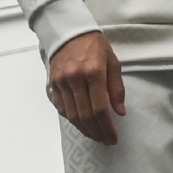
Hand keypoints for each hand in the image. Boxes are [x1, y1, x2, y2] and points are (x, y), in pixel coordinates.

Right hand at [47, 29, 126, 144]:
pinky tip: (82, 124)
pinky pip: (62, 108)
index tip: (113, 138)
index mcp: (93, 72)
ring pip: (72, 115)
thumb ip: (116, 88)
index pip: (100, 108)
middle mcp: (75, 78)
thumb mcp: (112, 62)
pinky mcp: (53, 84)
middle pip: (85, 115)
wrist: (68, 32)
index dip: (107, 127)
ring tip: (95, 135)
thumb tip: (120, 112)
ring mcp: (61, 82)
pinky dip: (72, 119)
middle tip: (106, 141)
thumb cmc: (94, 46)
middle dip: (97, 132)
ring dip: (85, 129)